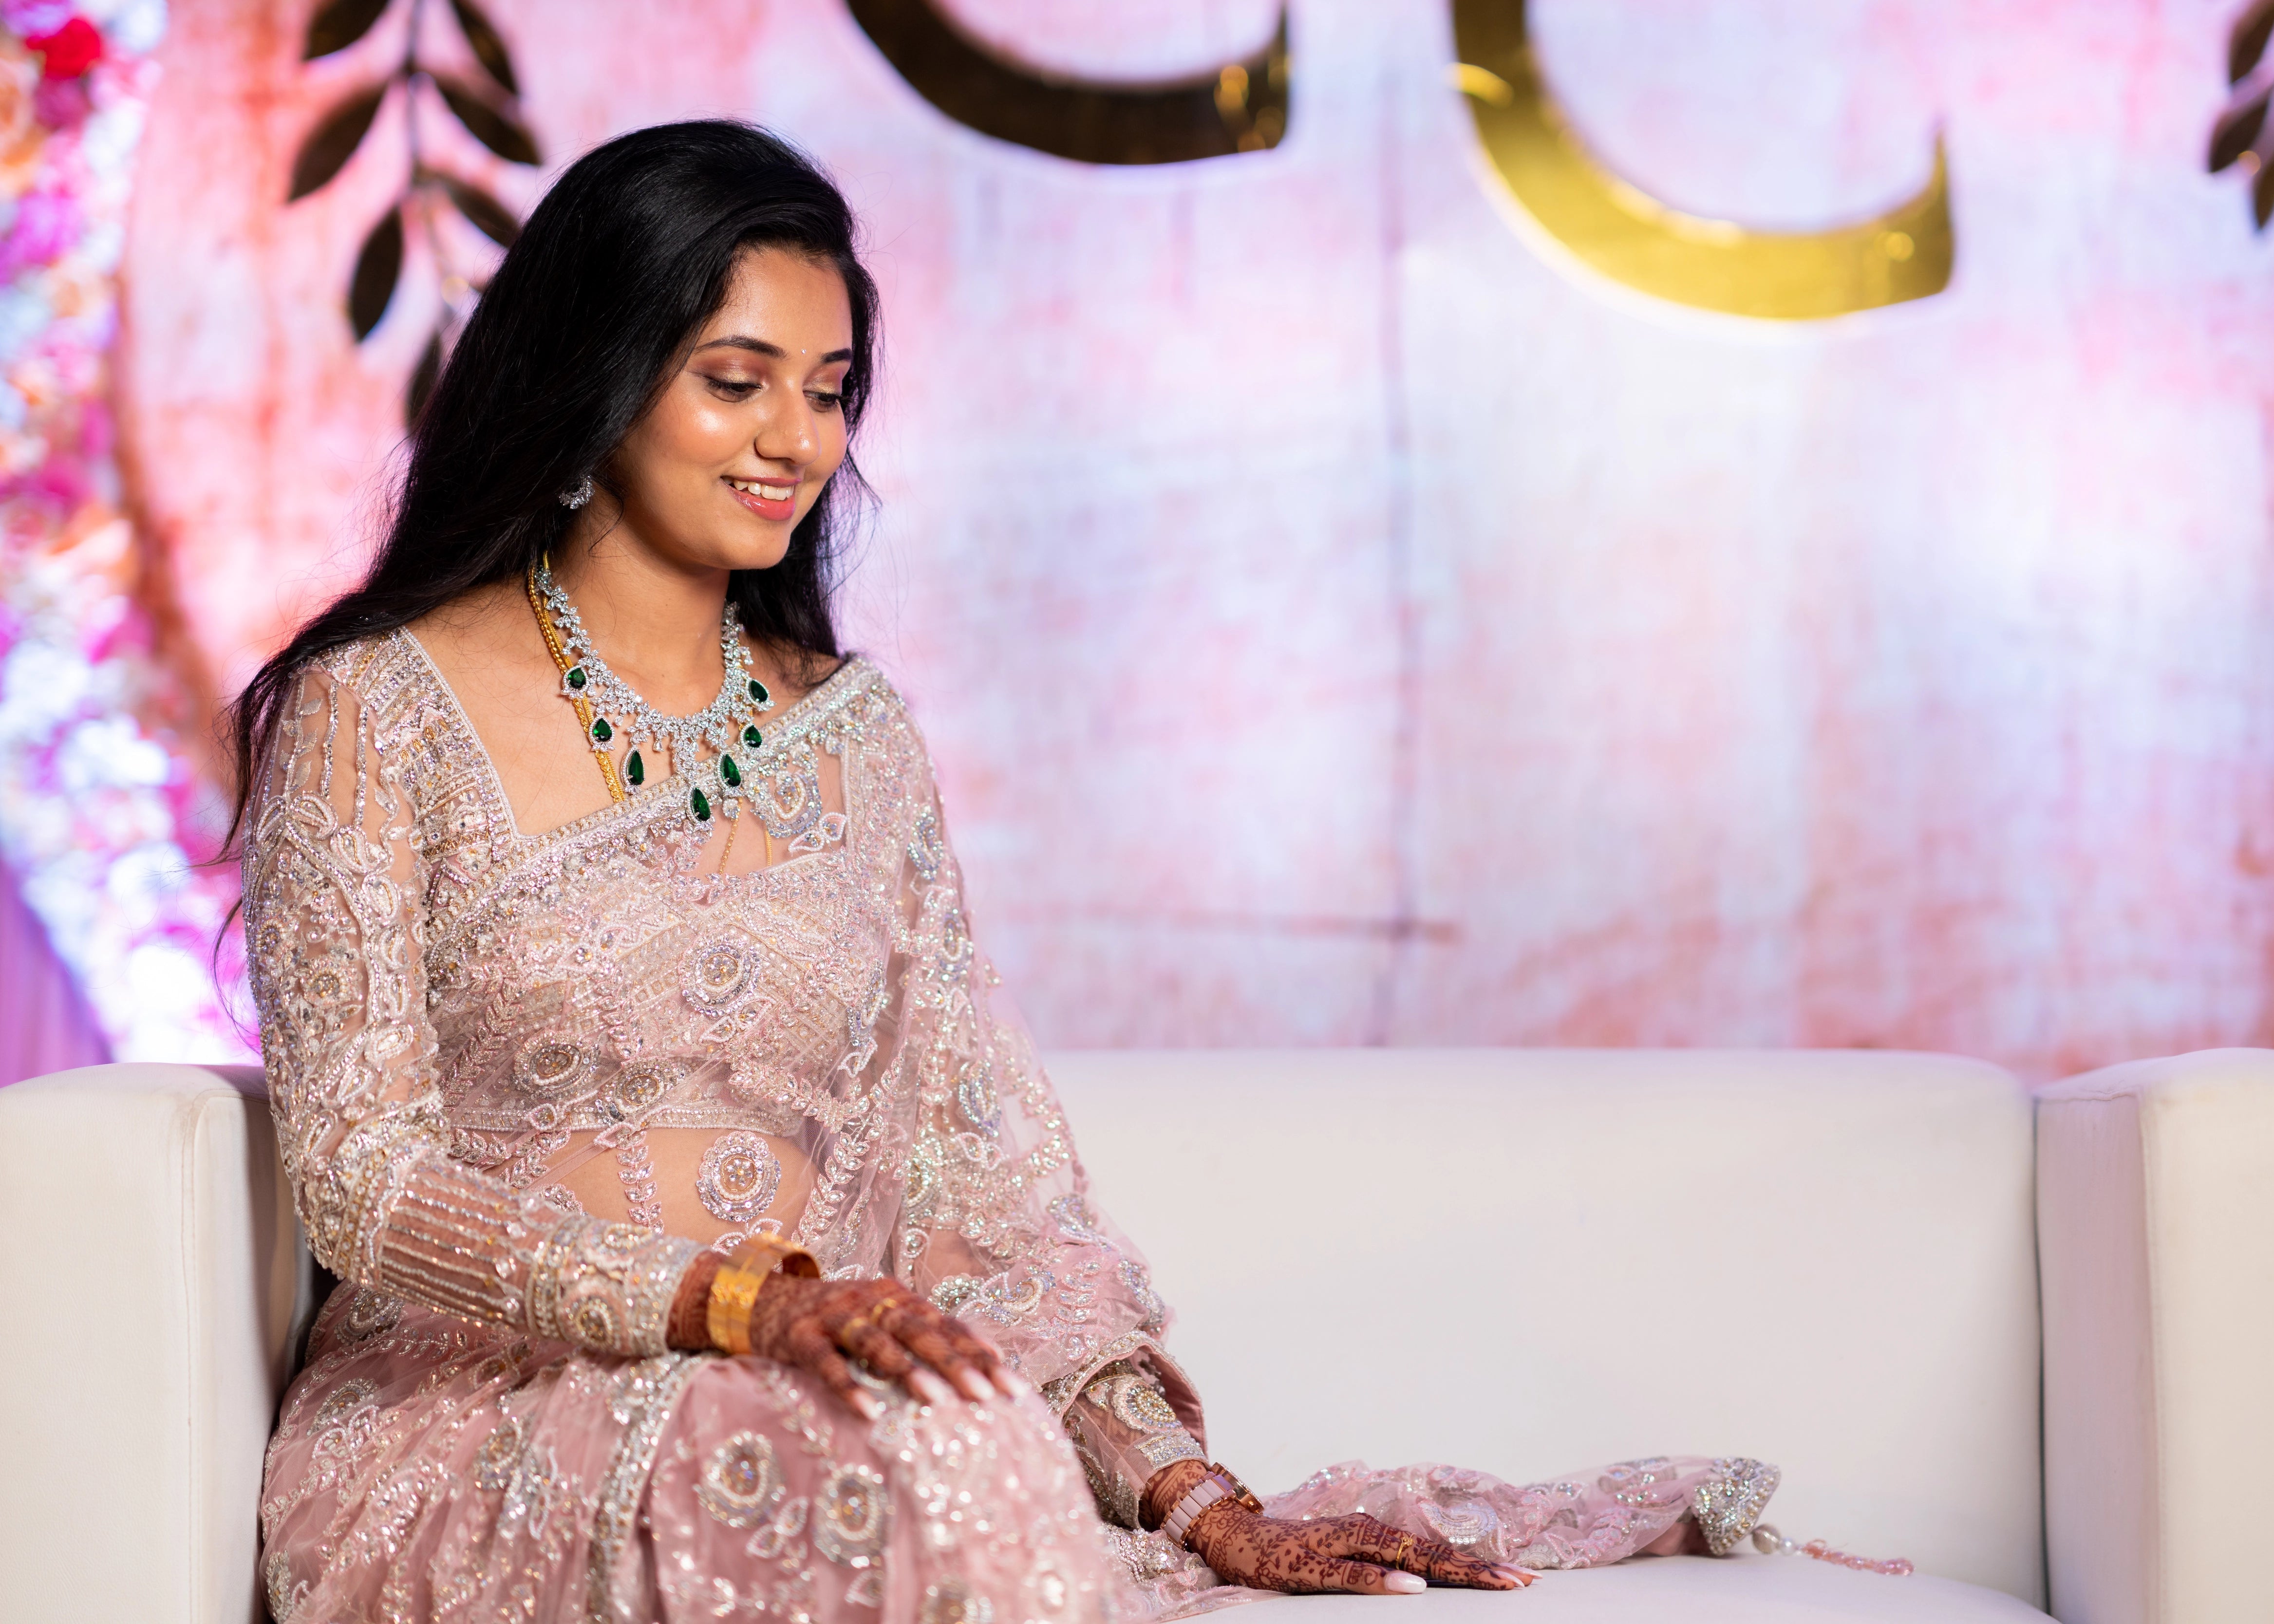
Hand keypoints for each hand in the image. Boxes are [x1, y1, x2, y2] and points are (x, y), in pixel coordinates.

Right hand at [667, 1259, 1027, 1418]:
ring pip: (877, 1342)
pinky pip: (827, 1362)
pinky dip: (849, 1386)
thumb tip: (982, 1366)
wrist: (765, 1298)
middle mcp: (872, 1300)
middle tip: (986, 1397)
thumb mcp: (882, 1319)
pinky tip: (869, 1413)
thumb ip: (922, 1336)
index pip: (949, 1325)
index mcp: (899, 1297)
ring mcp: (835, 1315)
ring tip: (936, 1402)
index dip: (981, 1354)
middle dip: (956, 1364)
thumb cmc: (838, 1319)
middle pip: (921, 1331)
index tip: (1013, 1386)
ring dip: (907, 1371)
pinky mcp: (801, 1335)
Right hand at [1140, 1461, 1533, 1595]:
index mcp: (1374, 1534)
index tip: (1522, 1579)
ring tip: (1489, 1584)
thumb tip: (1426, 1582)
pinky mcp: (1309, 1566)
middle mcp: (1363, 1532)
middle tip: (1523, 1584)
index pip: (1436, 1552)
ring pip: (1402, 1558)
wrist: (1234, 1538)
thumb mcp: (1343, 1560)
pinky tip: (1412, 1587)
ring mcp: (1336, 1547)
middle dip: (1480, 1570)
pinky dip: (1383, 1580)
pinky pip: (1352, 1575)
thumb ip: (1380, 1566)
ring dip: (1448, 1571)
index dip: (1479, 1566)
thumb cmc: (1294, 1553)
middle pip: (1431, 1553)